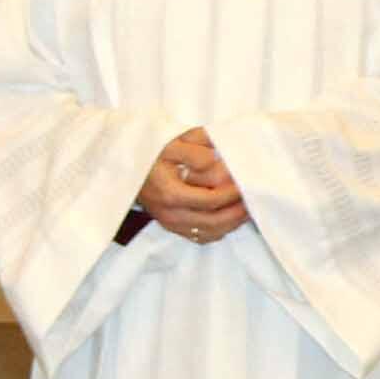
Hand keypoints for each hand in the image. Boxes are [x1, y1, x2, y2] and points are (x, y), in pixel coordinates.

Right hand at [137, 127, 247, 243]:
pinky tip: (229, 217)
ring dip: (232, 223)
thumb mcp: (171, 142)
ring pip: (210, 232)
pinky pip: (201, 236)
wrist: (127, 164)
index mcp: (169, 193)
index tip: (245, 182)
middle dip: (237, 212)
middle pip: (213, 221)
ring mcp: (170, 222)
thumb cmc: (151, 151)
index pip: (210, 200)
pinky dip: (220, 230)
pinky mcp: (172, 226)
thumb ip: (196, 150)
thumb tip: (216, 161)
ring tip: (246, 208)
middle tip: (252, 199)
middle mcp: (170, 213)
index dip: (231, 194)